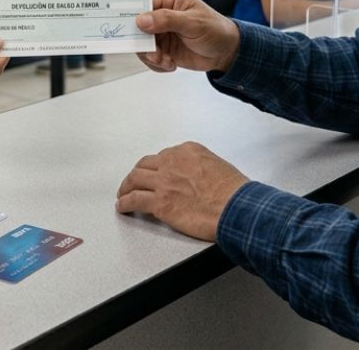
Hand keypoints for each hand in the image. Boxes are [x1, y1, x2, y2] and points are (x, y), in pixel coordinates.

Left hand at [115, 141, 249, 240]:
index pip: (164, 156)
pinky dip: (125, 203)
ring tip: (123, 194)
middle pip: (145, 165)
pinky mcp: (159, 202)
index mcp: (187, 151)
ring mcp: (164, 181)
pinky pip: (134, 200)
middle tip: (133, 182)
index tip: (154, 173)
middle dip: (137, 174)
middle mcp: (172, 162)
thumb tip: (195, 178)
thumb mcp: (218, 165)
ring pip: (134, 179)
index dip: (157, 167)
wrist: (235, 207)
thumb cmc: (234, 191)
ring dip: (126, 187)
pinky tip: (123, 206)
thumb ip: (200, 167)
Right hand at [134, 0, 240, 72]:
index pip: (142, 3)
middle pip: (137, 27)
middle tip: (153, 52)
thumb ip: (167, 19)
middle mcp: (161, 15)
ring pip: (141, 45)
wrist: (226, 52)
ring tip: (165, 60)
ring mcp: (161, 33)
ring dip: (151, 56)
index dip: (134, 16)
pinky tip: (170, 63)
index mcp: (168, 0)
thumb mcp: (193, 22)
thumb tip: (142, 19)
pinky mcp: (163, 49)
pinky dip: (157, 64)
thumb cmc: (216, 29)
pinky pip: (150, 57)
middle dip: (142, 42)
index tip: (132, 29)